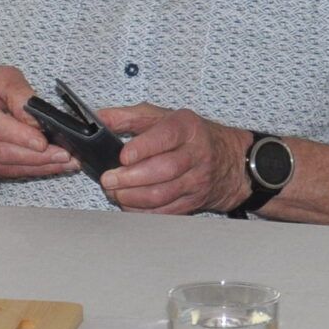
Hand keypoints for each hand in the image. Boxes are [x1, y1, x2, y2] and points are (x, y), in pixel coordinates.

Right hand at [0, 67, 81, 180]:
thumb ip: (19, 92)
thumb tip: (38, 115)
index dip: (19, 136)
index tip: (43, 142)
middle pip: (2, 151)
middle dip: (37, 157)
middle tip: (65, 156)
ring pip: (5, 166)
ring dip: (37, 167)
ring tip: (64, 163)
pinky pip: (4, 172)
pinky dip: (29, 171)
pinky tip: (48, 167)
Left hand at [95, 104, 248, 214]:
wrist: (230, 161)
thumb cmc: (192, 136)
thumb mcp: (164, 117)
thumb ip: (129, 117)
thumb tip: (98, 118)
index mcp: (187, 128)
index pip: (166, 137)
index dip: (143, 148)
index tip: (123, 156)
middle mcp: (196, 154)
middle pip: (163, 170)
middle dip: (131, 178)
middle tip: (109, 179)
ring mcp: (197, 180)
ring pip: (163, 194)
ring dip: (133, 197)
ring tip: (115, 192)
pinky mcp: (194, 201)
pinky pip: (166, 211)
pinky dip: (143, 211)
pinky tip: (129, 204)